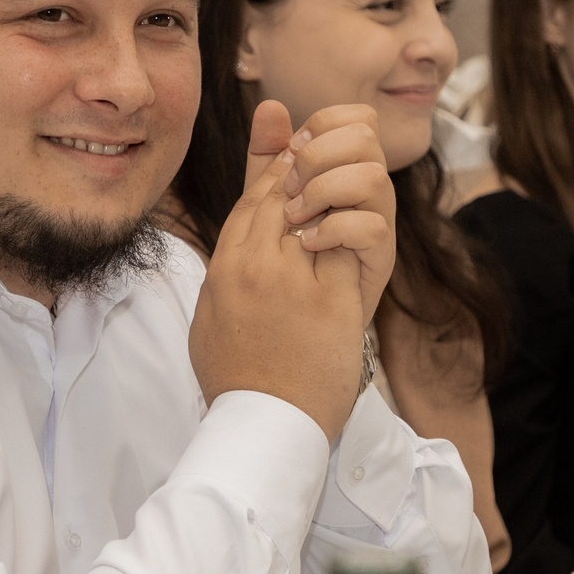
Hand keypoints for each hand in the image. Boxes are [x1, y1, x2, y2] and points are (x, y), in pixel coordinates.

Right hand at [190, 100, 367, 441]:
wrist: (263, 425)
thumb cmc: (236, 381)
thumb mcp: (209, 321)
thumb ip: (218, 282)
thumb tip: (225, 260)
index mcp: (221, 271)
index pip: (249, 205)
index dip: (271, 173)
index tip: (290, 157)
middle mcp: (251, 268)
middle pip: (278, 197)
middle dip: (300, 167)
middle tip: (319, 148)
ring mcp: (290, 281)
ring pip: (311, 210)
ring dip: (329, 187)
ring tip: (345, 172)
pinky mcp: (328, 299)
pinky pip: (345, 241)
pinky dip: (353, 223)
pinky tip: (363, 211)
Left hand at [257, 102, 397, 321]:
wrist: (293, 333)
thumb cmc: (283, 266)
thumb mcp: (270, 204)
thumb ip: (268, 160)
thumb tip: (270, 106)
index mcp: (346, 168)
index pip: (357, 117)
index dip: (322, 124)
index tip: (289, 153)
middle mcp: (368, 190)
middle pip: (365, 136)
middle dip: (318, 156)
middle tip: (290, 191)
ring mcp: (378, 223)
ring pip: (373, 176)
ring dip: (326, 190)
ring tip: (297, 219)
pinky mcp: (380, 259)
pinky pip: (372, 226)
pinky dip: (335, 229)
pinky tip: (308, 243)